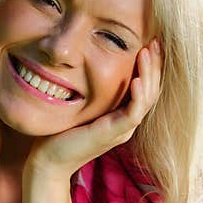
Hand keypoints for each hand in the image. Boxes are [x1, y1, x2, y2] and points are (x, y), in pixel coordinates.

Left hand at [26, 38, 163, 181]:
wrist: (48, 160)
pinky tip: (135, 79)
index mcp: (121, 114)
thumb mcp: (80, 103)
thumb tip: (87, 57)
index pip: (145, 86)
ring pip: (146, 100)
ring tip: (146, 52)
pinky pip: (132, 115)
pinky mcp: (112, 135)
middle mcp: (126, 122)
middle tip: (155, 41)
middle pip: (151, 90)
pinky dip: (137, 97)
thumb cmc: (60, 131)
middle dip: (155, 64)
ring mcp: (121, 130)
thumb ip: (90, 87)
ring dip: (148, 74)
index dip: (150, 64)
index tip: (150, 41)